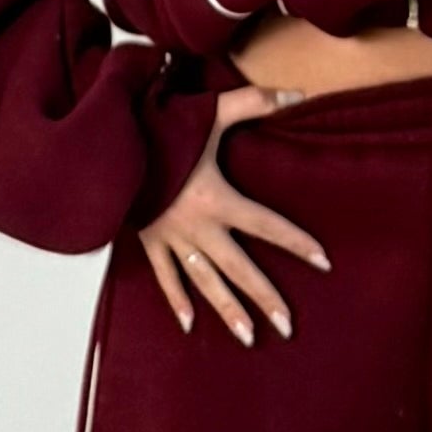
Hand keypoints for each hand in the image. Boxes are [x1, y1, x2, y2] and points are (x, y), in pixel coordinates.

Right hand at [138, 85, 330, 344]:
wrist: (107, 147)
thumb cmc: (161, 128)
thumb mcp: (209, 113)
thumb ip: (254, 102)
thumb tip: (298, 93)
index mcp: (217, 199)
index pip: (268, 225)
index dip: (297, 242)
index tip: (324, 262)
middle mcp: (198, 228)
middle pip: (240, 269)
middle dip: (265, 297)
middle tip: (287, 326)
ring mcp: (172, 239)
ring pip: (205, 282)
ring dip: (227, 310)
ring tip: (250, 338)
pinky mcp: (149, 242)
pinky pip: (165, 277)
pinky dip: (176, 300)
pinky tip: (190, 324)